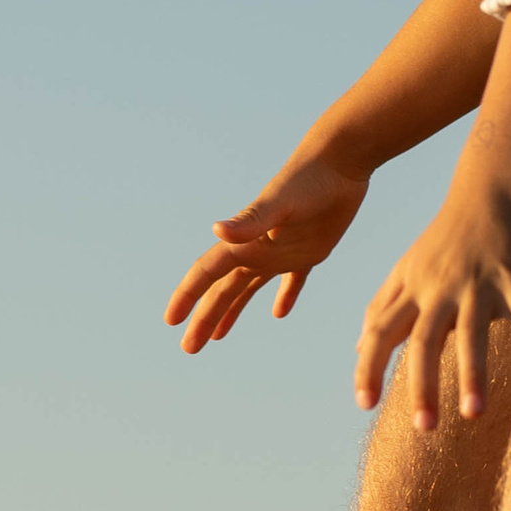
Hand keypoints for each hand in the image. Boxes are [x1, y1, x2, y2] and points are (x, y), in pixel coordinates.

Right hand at [163, 148, 370, 354]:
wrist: (340, 162)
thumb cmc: (308, 179)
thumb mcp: (280, 203)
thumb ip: (251, 221)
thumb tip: (217, 230)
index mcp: (246, 241)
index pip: (208, 273)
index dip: (188, 296)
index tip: (171, 321)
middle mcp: (257, 249)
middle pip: (223, 289)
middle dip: (205, 318)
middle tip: (189, 348)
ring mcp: (280, 252)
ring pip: (248, 288)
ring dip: (232, 311)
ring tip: (217, 337)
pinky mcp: (308, 251)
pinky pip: (292, 282)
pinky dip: (285, 297)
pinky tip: (280, 314)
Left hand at [355, 180, 510, 429]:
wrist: (490, 188)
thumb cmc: (448, 235)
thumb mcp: (408, 268)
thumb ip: (384, 306)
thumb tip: (358, 345)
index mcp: (412, 289)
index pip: (380, 331)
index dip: (368, 366)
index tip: (364, 404)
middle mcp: (440, 288)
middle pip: (423, 341)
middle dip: (421, 386)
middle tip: (425, 427)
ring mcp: (477, 282)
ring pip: (472, 333)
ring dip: (473, 374)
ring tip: (473, 414)